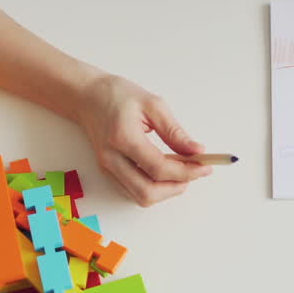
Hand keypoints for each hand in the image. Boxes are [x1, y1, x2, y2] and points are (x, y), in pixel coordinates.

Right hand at [75, 74, 211, 205]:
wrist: (87, 97)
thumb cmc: (117, 95)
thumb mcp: (153, 105)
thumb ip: (175, 132)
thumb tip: (196, 151)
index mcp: (122, 138)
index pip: (158, 168)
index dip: (186, 172)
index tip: (205, 166)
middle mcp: (112, 159)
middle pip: (147, 192)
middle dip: (176, 187)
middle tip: (195, 171)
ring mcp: (108, 168)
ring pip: (141, 196)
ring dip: (166, 190)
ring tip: (182, 169)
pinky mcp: (109, 172)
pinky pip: (135, 191)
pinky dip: (155, 186)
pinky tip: (166, 170)